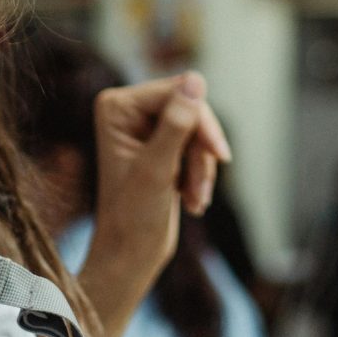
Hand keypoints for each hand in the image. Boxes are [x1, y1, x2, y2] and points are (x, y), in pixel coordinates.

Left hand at [81, 74, 230, 323]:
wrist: (130, 256)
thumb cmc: (134, 217)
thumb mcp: (157, 169)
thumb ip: (176, 124)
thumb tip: (195, 79)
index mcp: (116, 106)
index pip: (176, 93)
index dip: (201, 124)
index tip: (220, 157)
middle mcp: (128, 110)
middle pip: (190, 109)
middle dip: (200, 151)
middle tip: (202, 190)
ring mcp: (145, 126)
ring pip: (198, 130)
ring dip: (202, 167)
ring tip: (195, 201)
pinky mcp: (160, 145)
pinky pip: (197, 145)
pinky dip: (200, 173)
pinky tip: (192, 200)